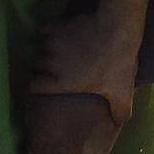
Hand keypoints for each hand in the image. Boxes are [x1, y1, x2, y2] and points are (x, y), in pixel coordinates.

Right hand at [32, 12, 136, 126]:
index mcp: (60, 82)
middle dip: (41, 68)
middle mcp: (50, 64)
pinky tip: (57, 36)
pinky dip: (47, 34)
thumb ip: (118, 113)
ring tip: (55, 52)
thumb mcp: (121, 93)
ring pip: (37, 48)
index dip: (35, 86)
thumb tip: (117, 126)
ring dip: (44, 51)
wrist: (116, 31)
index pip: (32, 87)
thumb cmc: (116, 65)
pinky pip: (42, 31)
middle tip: (53, 68)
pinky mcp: (56, 27)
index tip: (42, 85)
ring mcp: (51, 44)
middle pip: (34, 66)